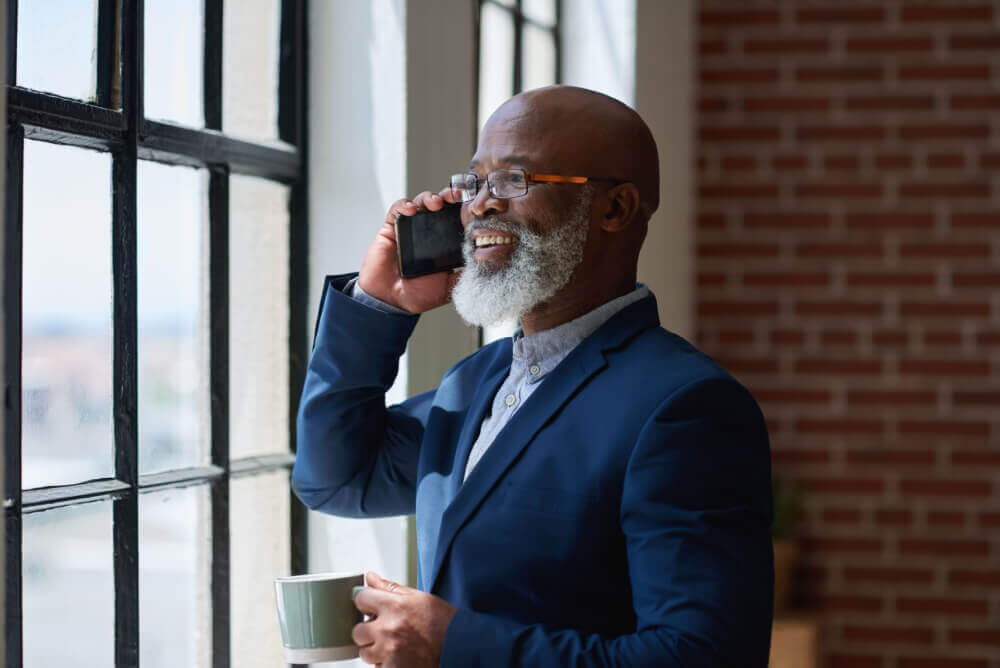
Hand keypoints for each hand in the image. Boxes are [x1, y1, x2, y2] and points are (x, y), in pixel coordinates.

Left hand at [352, 571, 456, 666]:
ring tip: (394, 646)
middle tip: (385, 631)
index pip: (360, 599)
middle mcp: (389, 629)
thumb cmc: (442, 621)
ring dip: (375, 650)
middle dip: (368, 631)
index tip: (371, 607)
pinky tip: (400, 657)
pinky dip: (385, 664)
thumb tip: (370, 577)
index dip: (365, 602)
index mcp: (395, 606)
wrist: (460, 647)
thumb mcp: (419, 598)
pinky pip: (377, 667)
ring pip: (365, 652)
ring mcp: (390, 652)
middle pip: (358, 631)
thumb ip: (390, 588)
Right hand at [358, 188, 462, 313]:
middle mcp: (428, 233)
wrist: (391, 302)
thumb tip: (486, 264)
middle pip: (440, 206)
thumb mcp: (449, 285)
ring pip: (421, 203)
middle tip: (457, 196)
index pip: (456, 219)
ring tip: (436, 203)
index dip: (464, 210)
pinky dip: (404, 205)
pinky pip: (397, 210)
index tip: (474, 206)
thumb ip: (464, 274)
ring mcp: (410, 228)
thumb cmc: (418, 294)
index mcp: (443, 243)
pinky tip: (411, 210)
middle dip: (450, 197)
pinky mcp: (392, 228)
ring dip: (429, 197)